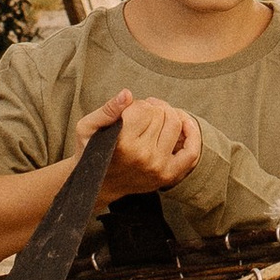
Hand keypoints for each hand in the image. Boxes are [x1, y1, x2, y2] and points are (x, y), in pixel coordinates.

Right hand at [76, 90, 201, 199]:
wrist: (98, 185)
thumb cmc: (91, 152)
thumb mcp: (87, 127)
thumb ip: (107, 109)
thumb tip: (127, 94)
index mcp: (121, 143)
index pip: (143, 108)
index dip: (136, 105)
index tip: (128, 112)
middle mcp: (142, 156)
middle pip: (160, 114)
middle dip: (151, 110)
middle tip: (140, 116)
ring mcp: (158, 167)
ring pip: (175, 124)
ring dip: (168, 115)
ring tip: (156, 117)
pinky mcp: (168, 175)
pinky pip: (191, 151)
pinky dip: (192, 134)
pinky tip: (184, 124)